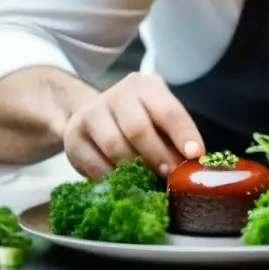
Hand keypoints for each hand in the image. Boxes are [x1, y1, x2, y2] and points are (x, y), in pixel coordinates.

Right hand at [63, 72, 203, 178]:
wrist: (94, 115)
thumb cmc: (139, 120)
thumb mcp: (159, 120)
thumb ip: (174, 140)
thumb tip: (192, 169)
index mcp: (145, 86)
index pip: (168, 110)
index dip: (183, 134)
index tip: (195, 155)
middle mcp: (117, 94)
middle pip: (138, 129)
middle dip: (158, 156)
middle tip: (170, 175)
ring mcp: (91, 113)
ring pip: (115, 147)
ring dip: (135, 170)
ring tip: (147, 181)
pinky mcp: (74, 135)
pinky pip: (95, 164)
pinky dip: (113, 178)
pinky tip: (124, 183)